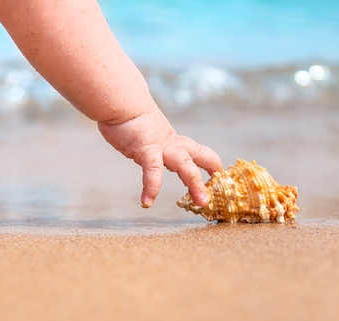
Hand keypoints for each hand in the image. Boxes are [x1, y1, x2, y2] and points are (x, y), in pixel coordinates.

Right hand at [98, 112, 222, 207]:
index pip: (197, 152)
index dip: (210, 163)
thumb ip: (147, 142)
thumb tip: (141, 144)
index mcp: (172, 141)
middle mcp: (171, 144)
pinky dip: (151, 187)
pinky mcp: (146, 149)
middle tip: (218, 190)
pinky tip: (147, 202)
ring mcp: (161, 147)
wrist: (120, 100)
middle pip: (199, 157)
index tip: (219, 174)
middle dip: (210, 173)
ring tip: (201, 202)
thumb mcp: (144, 133)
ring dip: (195, 184)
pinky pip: (153, 172)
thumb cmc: (128, 115)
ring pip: (185, 166)